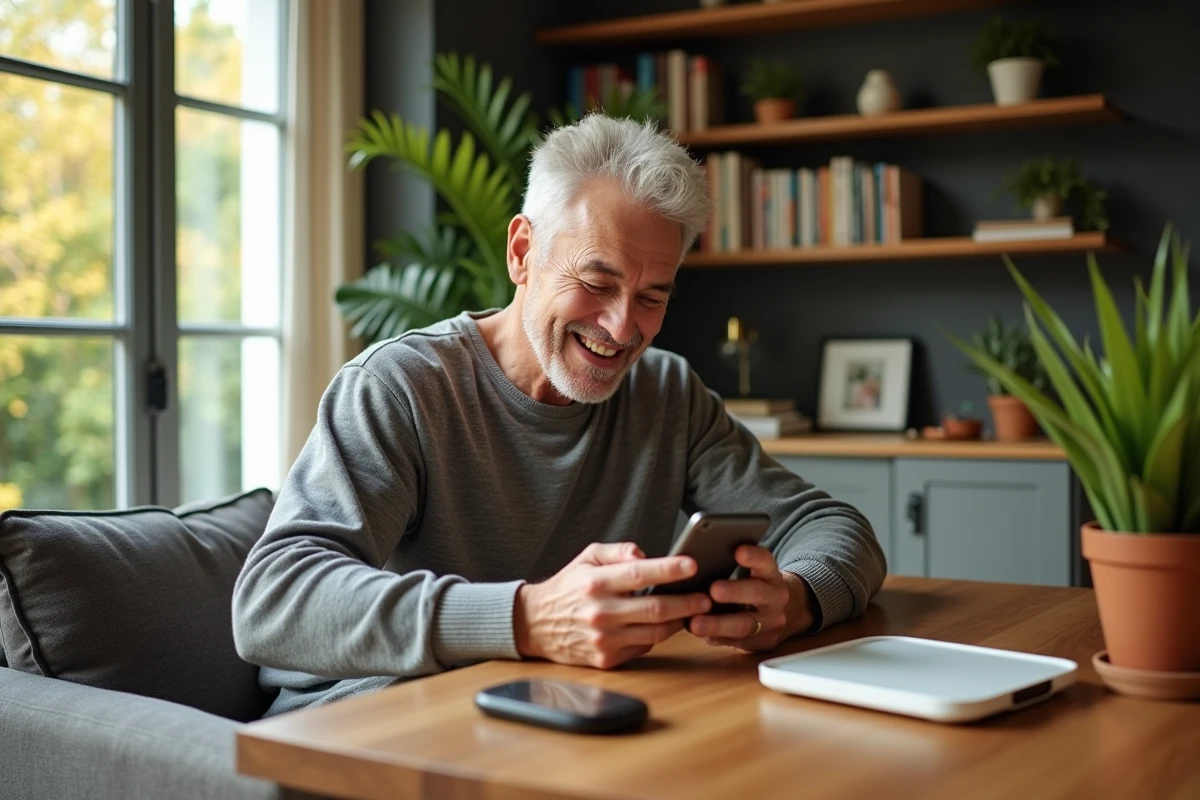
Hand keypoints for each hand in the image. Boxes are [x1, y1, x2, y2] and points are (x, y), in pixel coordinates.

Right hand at [513, 542, 712, 669]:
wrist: (535, 625)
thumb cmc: (568, 587)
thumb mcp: (586, 558)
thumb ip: (617, 551)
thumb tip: (644, 554)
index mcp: (596, 583)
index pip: (639, 574)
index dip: (669, 569)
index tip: (692, 564)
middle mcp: (601, 613)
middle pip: (655, 608)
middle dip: (687, 602)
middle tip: (707, 596)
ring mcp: (605, 639)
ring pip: (656, 631)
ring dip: (680, 621)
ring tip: (695, 610)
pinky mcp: (607, 659)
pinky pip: (644, 646)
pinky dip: (659, 634)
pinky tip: (668, 624)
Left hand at [687, 545, 813, 650]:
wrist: (787, 611)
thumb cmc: (756, 585)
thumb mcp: (754, 572)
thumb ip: (733, 566)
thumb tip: (694, 564)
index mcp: (771, 574)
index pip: (765, 561)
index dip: (753, 556)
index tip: (739, 552)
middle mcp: (776, 597)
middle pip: (757, 593)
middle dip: (734, 592)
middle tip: (713, 590)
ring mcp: (772, 622)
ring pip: (746, 624)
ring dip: (718, 624)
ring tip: (696, 623)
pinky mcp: (765, 642)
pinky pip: (738, 642)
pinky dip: (717, 638)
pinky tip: (702, 635)